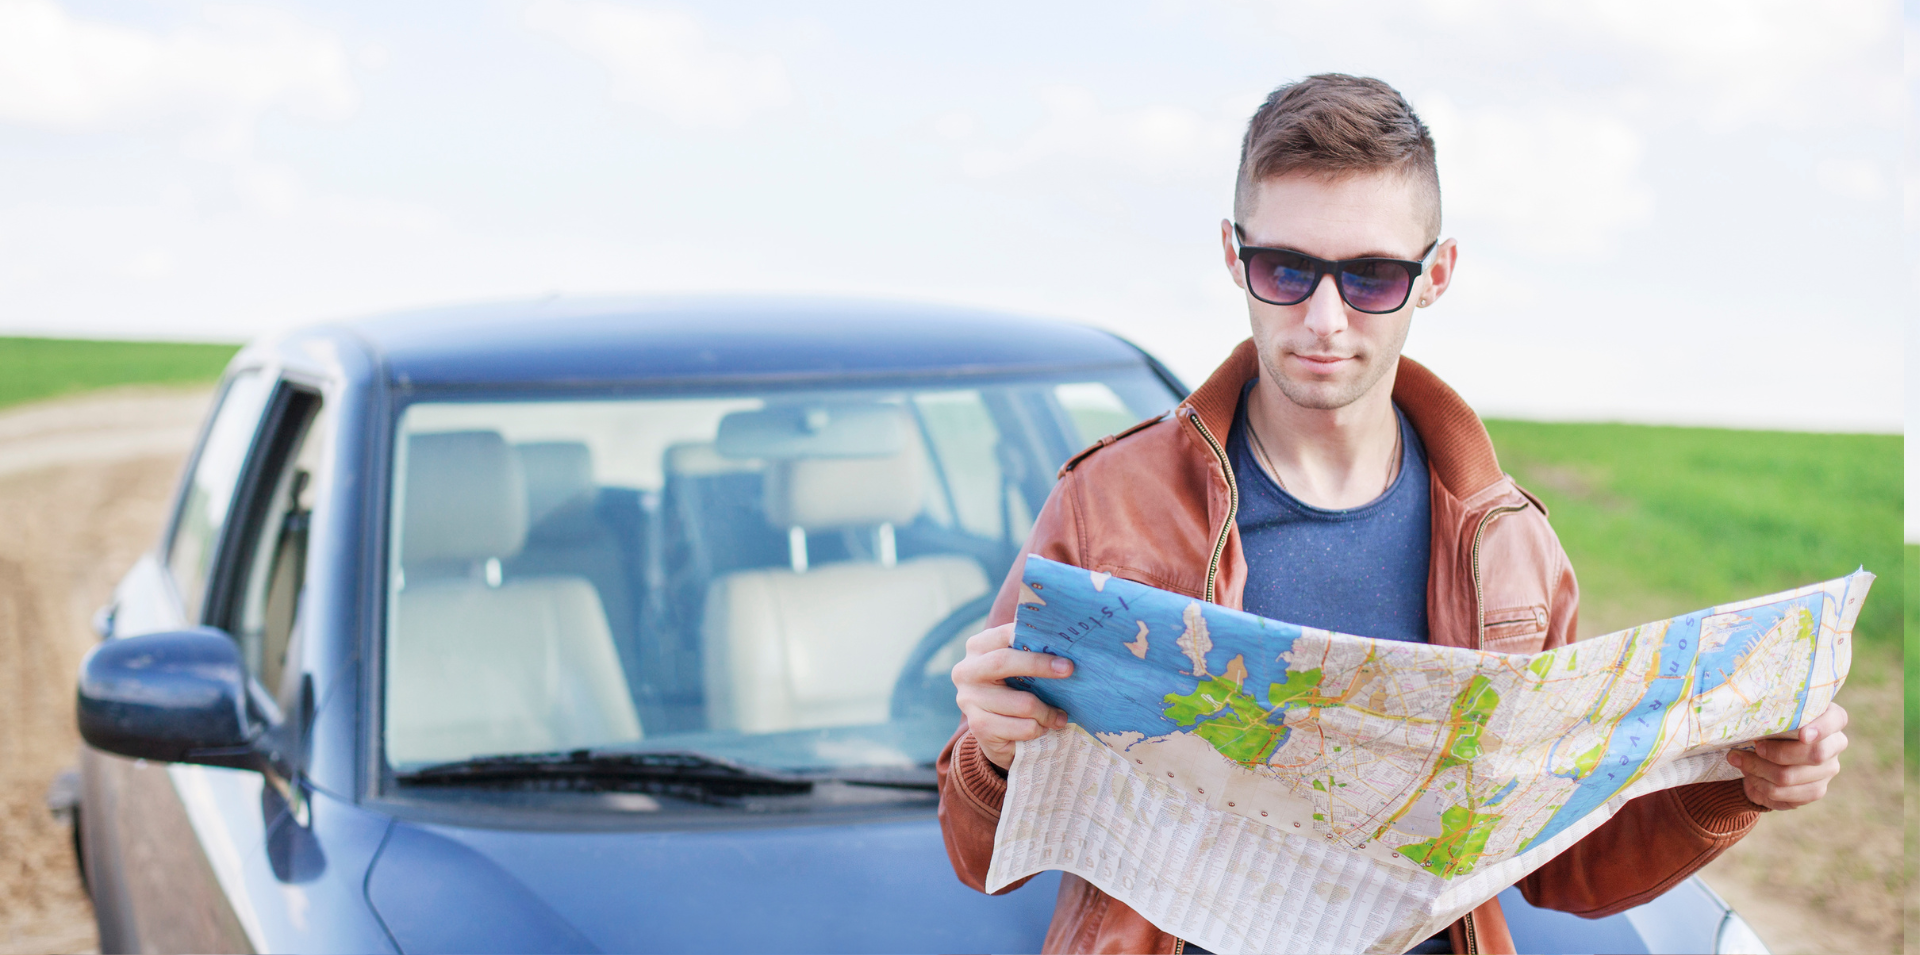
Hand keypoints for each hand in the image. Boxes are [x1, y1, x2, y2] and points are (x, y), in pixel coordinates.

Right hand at [951, 623, 1072, 769]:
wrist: (995, 734)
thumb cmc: (1014, 691)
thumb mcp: (1018, 668)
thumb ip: (1030, 654)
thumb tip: (1064, 648)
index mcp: (977, 647)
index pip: (1005, 634)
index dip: (1033, 638)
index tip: (1060, 646)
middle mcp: (966, 671)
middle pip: (1003, 661)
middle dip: (1040, 665)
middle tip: (1068, 670)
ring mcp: (969, 700)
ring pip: (1023, 703)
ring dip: (1048, 712)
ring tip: (1060, 716)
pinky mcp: (979, 727)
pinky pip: (1023, 727)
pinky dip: (1039, 729)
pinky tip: (1041, 728)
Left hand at [1727, 702, 1847, 810]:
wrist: (1764, 754)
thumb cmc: (1769, 724)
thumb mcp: (1770, 714)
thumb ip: (1770, 713)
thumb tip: (1750, 720)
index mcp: (1830, 718)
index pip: (1837, 719)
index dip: (1822, 728)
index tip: (1802, 734)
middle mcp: (1835, 744)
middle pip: (1815, 754)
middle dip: (1777, 753)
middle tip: (1755, 747)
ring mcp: (1828, 770)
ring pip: (1791, 776)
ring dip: (1759, 769)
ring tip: (1739, 760)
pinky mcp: (1815, 790)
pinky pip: (1786, 793)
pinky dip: (1761, 785)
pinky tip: (1750, 776)